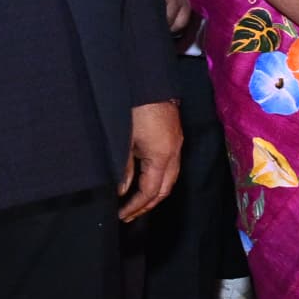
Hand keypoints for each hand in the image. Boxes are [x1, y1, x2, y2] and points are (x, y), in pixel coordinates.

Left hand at [119, 100, 181, 221]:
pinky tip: (145, 181)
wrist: (150, 83)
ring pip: (170, 179)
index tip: (121, 215)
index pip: (151, 191)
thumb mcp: (125, 142)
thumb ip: (125, 168)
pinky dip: (158, 180)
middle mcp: (174, 154)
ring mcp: (177, 145)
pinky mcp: (174, 138)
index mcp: (162, 157)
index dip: (136, 206)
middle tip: (129, 216)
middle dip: (148, 205)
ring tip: (137, 203)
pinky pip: (170, 168)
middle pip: (165, 189)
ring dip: (154, 194)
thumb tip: (122, 191)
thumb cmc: (135, 111)